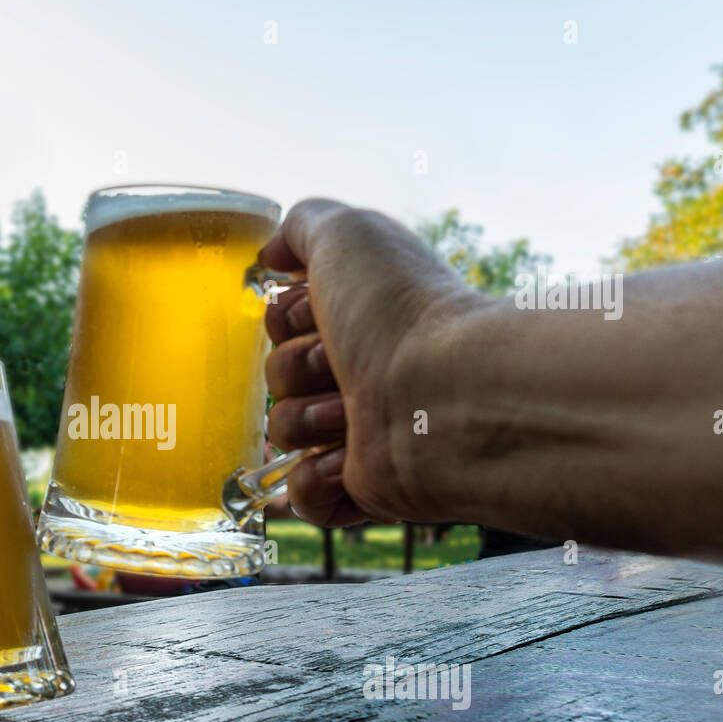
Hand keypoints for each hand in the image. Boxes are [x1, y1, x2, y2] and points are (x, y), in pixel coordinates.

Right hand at [262, 199, 481, 527]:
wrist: (449, 394)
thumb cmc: (401, 310)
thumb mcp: (348, 233)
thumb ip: (303, 225)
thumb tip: (273, 253)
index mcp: (361, 317)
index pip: (282, 322)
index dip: (285, 318)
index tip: (314, 312)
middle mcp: (363, 371)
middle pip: (276, 375)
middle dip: (296, 368)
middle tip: (341, 365)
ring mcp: (363, 434)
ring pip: (282, 432)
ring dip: (306, 420)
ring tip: (354, 412)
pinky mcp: (365, 491)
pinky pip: (303, 495)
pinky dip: (314, 480)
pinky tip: (346, 462)